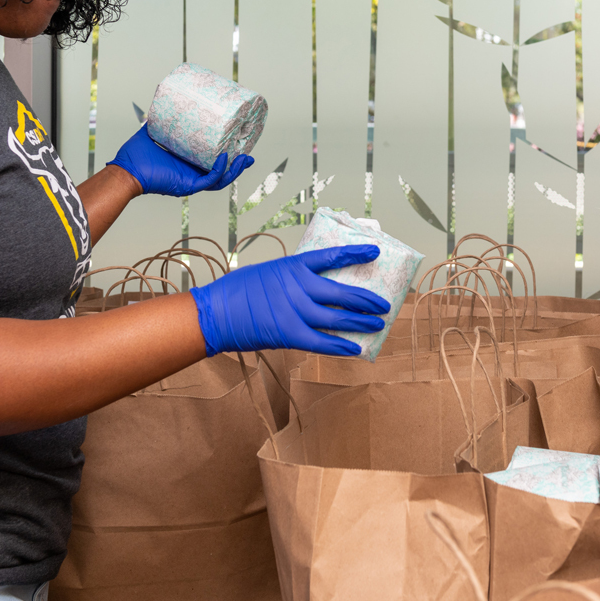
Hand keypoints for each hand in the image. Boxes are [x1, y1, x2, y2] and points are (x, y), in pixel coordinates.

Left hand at [107, 125, 253, 197]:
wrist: (126, 169)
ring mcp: (190, 180)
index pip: (211, 161)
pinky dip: (219, 171)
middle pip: (221, 172)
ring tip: (245, 159)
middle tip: (248, 154)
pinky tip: (225, 159)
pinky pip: (209, 181)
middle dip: (237, 165)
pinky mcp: (187, 185)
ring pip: (220, 179)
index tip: (238, 143)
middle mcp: (191, 174)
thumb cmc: (136, 154)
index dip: (227, 155)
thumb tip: (168, 101)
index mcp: (187, 163)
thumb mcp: (155, 132)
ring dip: (234, 170)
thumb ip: (164, 119)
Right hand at [189, 245, 390, 356]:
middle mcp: (299, 286)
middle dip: (366, 299)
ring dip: (361, 322)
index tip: (374, 251)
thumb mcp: (268, 273)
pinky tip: (355, 348)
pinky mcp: (289, 334)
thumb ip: (292, 279)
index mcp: (293, 266)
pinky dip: (341, 346)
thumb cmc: (237, 291)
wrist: (216, 312)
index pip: (331, 256)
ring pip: (338, 318)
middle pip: (343, 293)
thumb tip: (313, 289)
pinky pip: (322, 342)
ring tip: (377, 324)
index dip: (355, 254)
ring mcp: (296, 311)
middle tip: (383, 304)